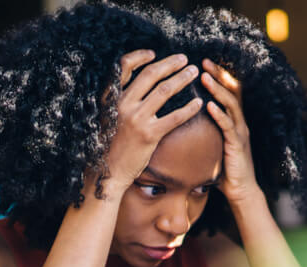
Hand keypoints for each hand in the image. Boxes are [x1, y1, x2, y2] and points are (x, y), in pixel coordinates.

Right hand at [97, 50, 203, 194]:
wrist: (107, 172)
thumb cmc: (110, 144)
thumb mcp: (108, 116)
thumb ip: (120, 100)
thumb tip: (138, 84)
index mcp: (111, 97)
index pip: (124, 66)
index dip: (140, 56)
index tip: (154, 53)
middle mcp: (122, 104)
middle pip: (150, 74)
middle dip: (170, 64)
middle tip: (184, 59)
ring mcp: (136, 119)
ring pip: (164, 91)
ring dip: (182, 79)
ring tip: (193, 73)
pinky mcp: (149, 135)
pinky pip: (174, 117)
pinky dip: (189, 108)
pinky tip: (199, 103)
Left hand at [200, 59, 259, 204]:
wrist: (240, 190)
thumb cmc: (224, 168)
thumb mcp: (214, 144)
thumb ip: (206, 130)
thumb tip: (184, 120)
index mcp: (234, 120)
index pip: (229, 91)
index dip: (219, 75)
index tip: (204, 63)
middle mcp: (239, 122)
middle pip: (232, 91)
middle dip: (218, 75)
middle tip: (204, 62)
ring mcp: (240, 132)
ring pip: (231, 105)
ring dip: (217, 90)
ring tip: (204, 77)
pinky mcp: (237, 145)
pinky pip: (228, 126)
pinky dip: (219, 114)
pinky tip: (209, 105)